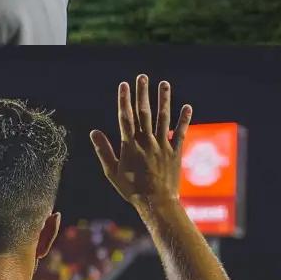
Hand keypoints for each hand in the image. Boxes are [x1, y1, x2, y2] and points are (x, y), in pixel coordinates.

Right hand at [91, 76, 192, 212]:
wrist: (156, 203)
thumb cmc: (131, 189)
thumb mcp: (112, 172)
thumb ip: (104, 150)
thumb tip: (93, 132)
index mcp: (130, 145)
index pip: (125, 117)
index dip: (124, 100)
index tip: (123, 85)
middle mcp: (147, 142)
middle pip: (144, 112)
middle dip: (143, 93)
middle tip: (142, 76)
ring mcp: (163, 145)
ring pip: (164, 118)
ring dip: (164, 100)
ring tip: (164, 83)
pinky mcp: (176, 151)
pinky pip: (181, 132)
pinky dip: (184, 119)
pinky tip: (187, 106)